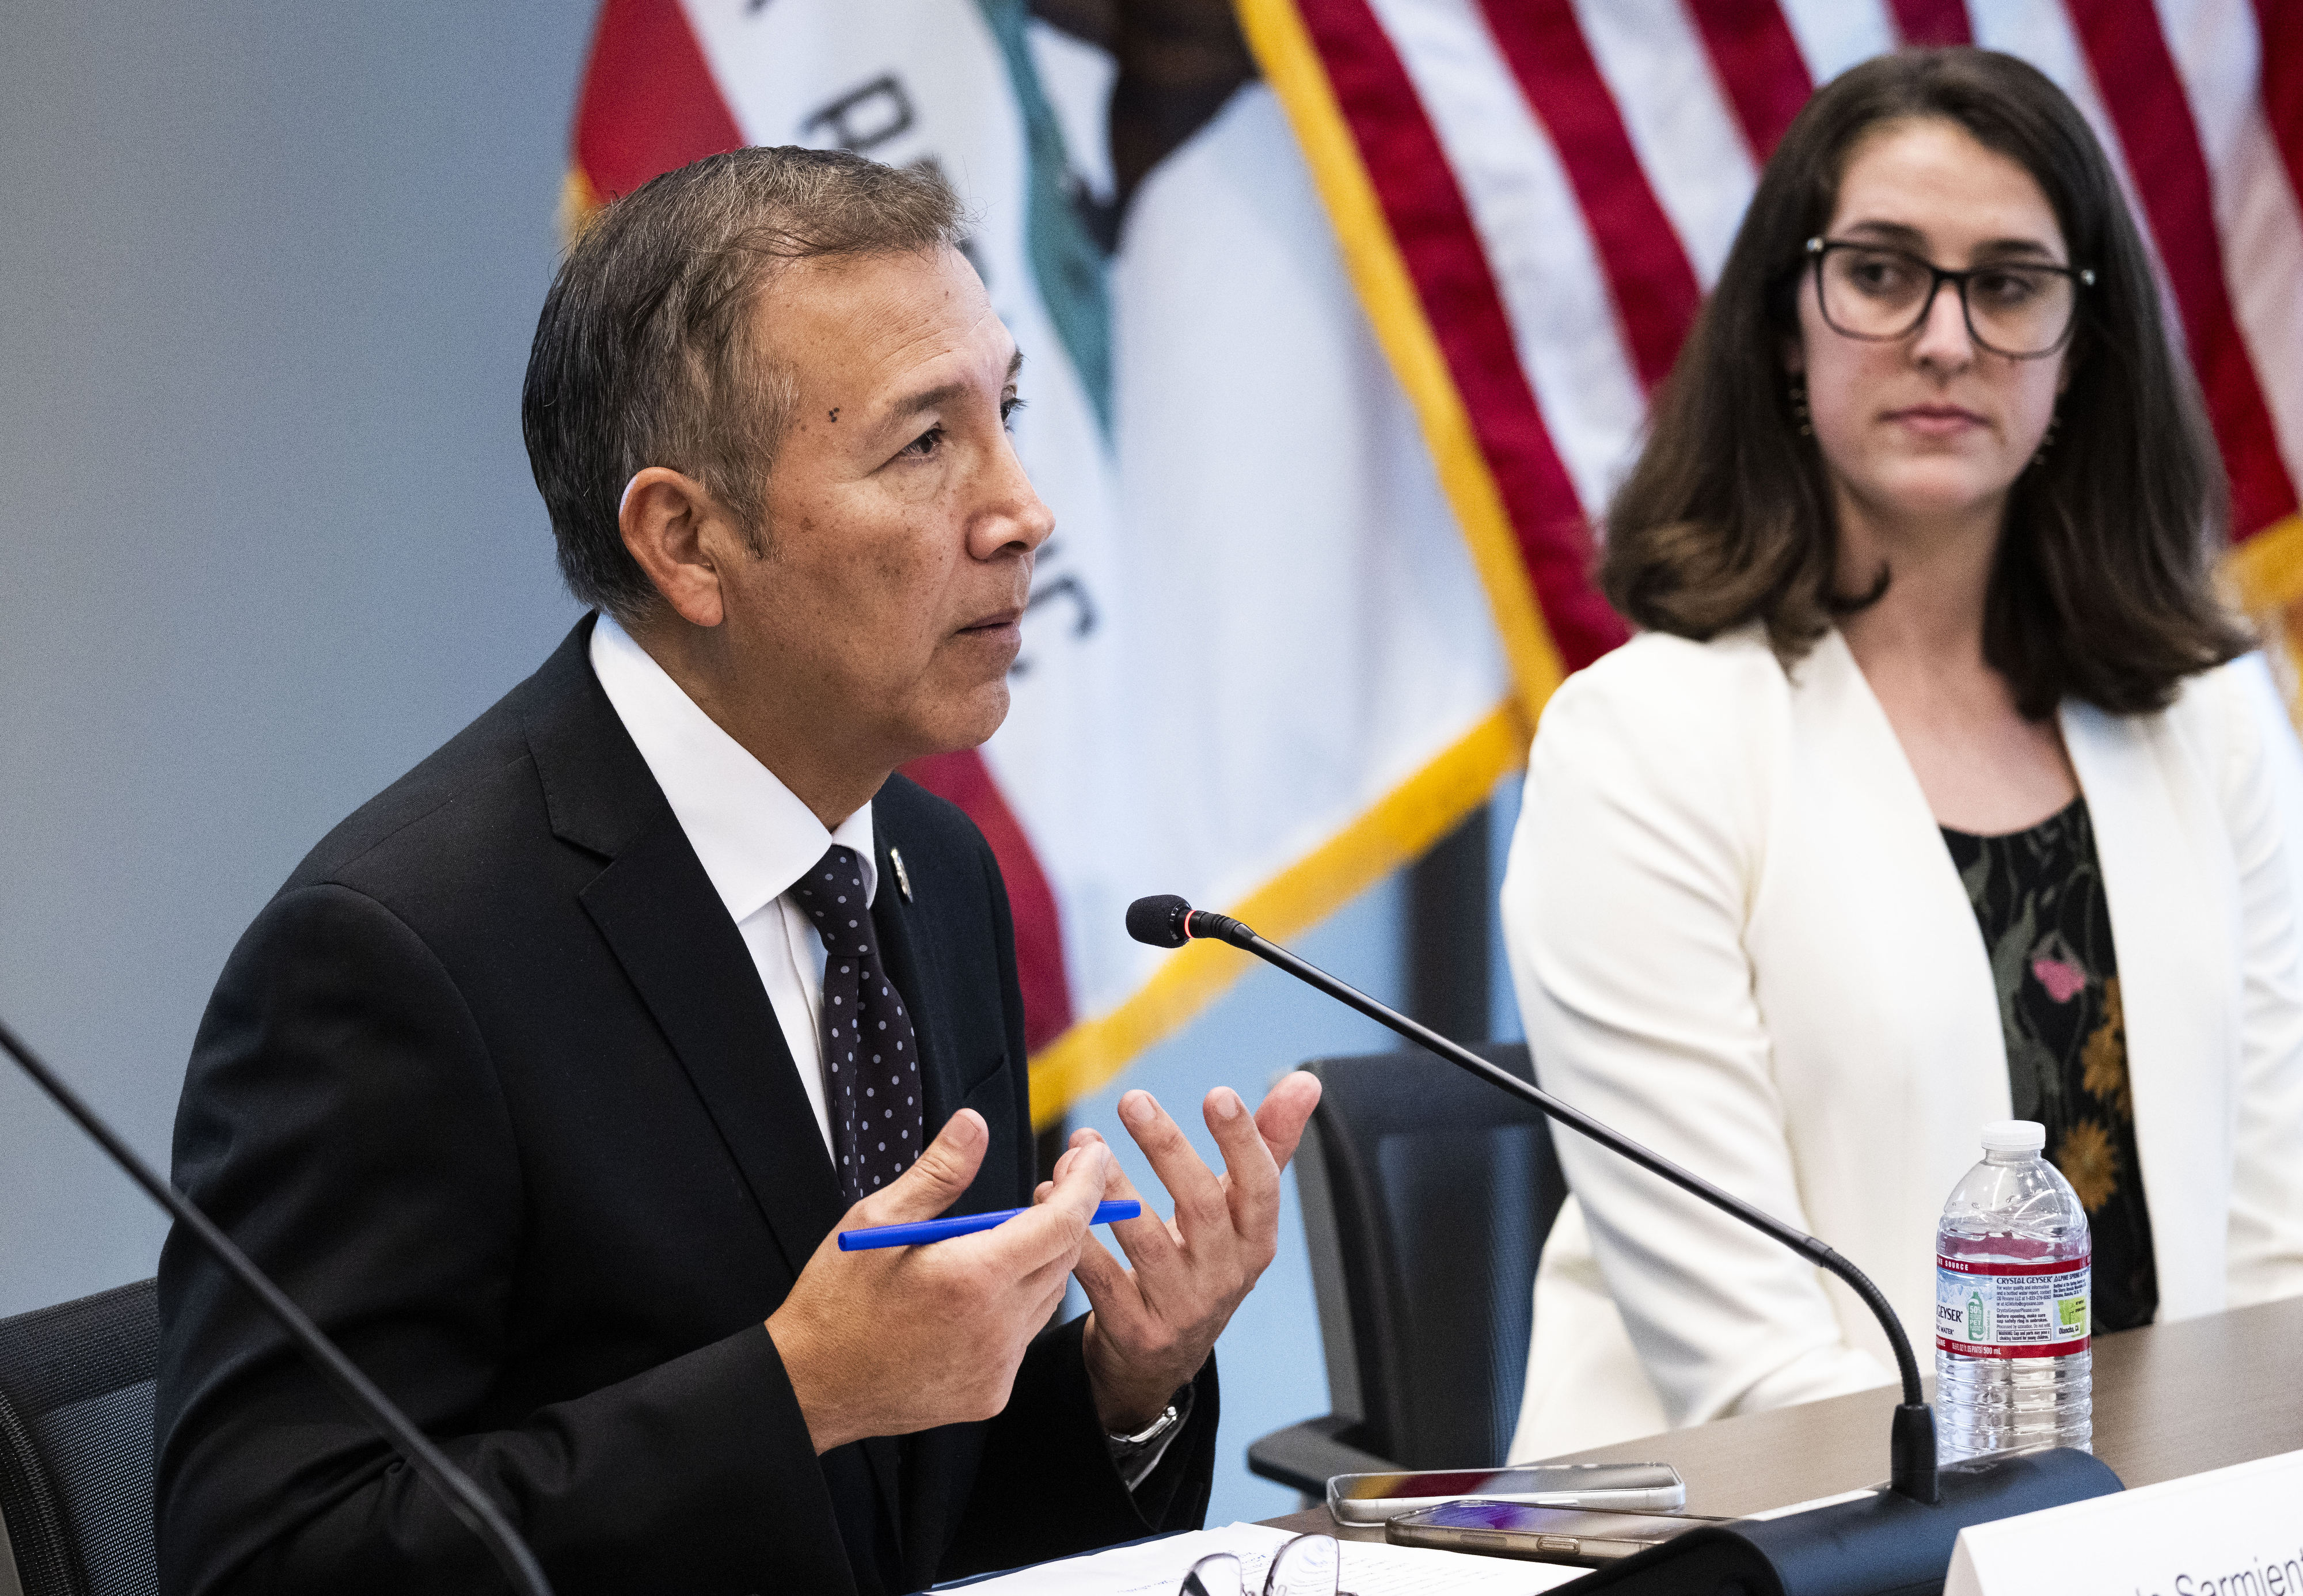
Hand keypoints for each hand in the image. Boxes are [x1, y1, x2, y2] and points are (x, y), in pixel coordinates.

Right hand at [767, 1108, 1112, 1452]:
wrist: (810, 1388)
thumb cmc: (836, 1299)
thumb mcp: (877, 1221)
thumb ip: (938, 1173)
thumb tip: (975, 1123)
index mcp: (971, 1279)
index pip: (1060, 1223)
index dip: (1085, 1182)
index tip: (1091, 1153)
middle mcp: (996, 1329)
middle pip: (1062, 1258)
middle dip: (1065, 1214)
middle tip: (1053, 1179)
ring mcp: (997, 1368)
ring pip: (1047, 1296)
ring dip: (1040, 1259)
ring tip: (1005, 1234)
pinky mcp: (991, 1394)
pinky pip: (1024, 1336)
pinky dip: (1017, 1305)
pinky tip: (982, 1291)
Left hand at [1045, 1073, 1321, 1432]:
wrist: (1162, 1359)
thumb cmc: (1202, 1262)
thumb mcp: (1239, 1214)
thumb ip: (1268, 1145)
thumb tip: (1305, 1080)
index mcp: (1256, 1241)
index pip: (1261, 1187)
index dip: (1242, 1141)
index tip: (1218, 1094)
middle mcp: (1226, 1277)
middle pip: (1202, 1206)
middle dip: (1167, 1148)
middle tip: (1133, 1099)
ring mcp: (1182, 1309)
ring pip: (1145, 1240)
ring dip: (1110, 1186)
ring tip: (1081, 1146)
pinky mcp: (1136, 1331)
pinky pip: (1102, 1278)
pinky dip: (1075, 1234)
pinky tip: (1050, 1194)